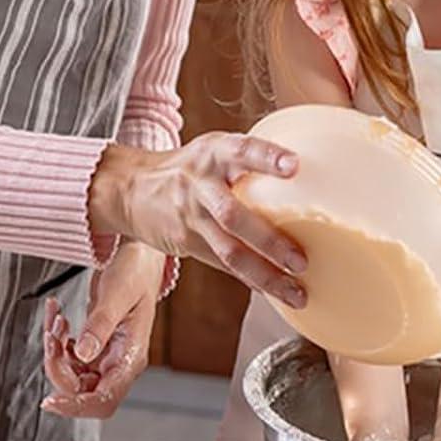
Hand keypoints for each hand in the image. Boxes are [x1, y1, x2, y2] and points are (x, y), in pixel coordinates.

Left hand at [40, 242, 161, 420]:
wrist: (139, 254)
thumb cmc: (136, 271)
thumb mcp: (116, 295)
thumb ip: (99, 326)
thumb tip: (82, 354)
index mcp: (130, 357)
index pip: (103, 400)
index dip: (76, 406)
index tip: (50, 402)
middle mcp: (119, 362)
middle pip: (81, 390)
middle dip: (58, 367)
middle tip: (53, 337)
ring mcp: (107, 356)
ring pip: (71, 374)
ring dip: (55, 352)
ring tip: (57, 321)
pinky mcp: (96, 346)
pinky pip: (68, 356)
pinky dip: (57, 340)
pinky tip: (58, 317)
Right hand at [89, 132, 306, 307]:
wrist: (131, 188)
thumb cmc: (191, 166)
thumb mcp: (215, 149)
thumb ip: (250, 158)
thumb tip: (310, 166)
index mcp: (214, 153)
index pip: (242, 151)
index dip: (267, 157)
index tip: (294, 165)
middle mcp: (201, 185)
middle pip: (233, 215)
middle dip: (269, 240)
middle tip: (301, 260)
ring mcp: (192, 216)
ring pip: (229, 251)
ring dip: (265, 274)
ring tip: (297, 291)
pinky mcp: (186, 243)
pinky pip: (223, 264)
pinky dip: (251, 279)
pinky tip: (276, 291)